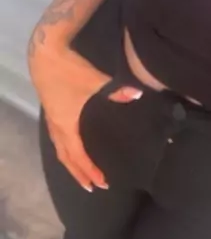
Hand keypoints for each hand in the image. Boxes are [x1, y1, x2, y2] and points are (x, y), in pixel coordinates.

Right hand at [30, 37, 142, 190]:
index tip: (102, 183)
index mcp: (66, 125)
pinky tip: (71, 145)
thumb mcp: (95, 81)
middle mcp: (56, 126)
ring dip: (70, 163)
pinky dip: (65, 148)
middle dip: (79, 173)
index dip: (90, 170)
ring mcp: (51, 117)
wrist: (46, 52)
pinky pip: (57, 137)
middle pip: (66, 158)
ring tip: (81, 172)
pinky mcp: (51, 108)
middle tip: (92, 186)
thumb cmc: (70, 69)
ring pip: (59, 148)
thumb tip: (136, 95)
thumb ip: (116, 91)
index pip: (79, 156)